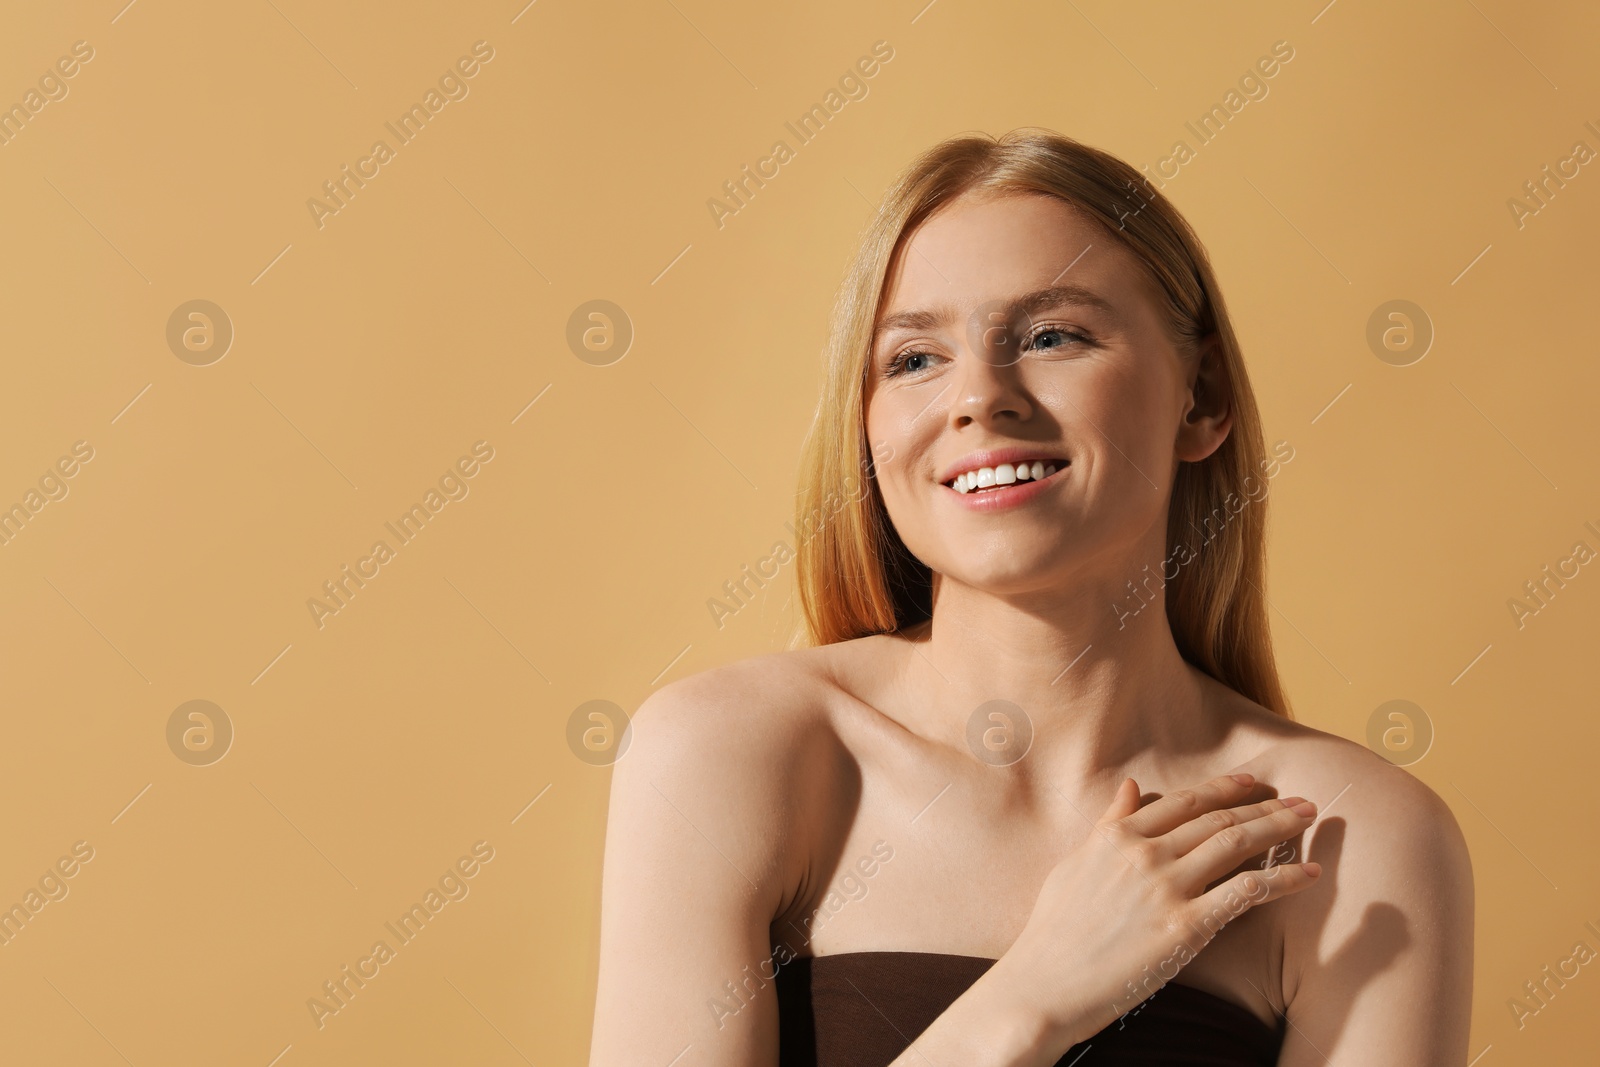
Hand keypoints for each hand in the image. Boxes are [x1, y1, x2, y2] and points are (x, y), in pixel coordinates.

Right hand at [995, 773, 1321, 1048]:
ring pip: (1236, 844)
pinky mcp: (1185, 927)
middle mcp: (1144, 852)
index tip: (1253, 782)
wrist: (1045, 983)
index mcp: (1117, 836)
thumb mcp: (1075, 864)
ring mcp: (1166, 887)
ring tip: (1309, 818)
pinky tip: (1309, 873)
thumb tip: (1131, 787)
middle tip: (1301, 799)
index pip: (1184, 803)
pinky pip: (1245, 893)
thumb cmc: (1055, 930)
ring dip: (1279, 828)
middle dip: (1264, 805)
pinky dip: (1282, 879)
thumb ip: (1108, 823)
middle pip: (1217, 818)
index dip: (1225, 789)